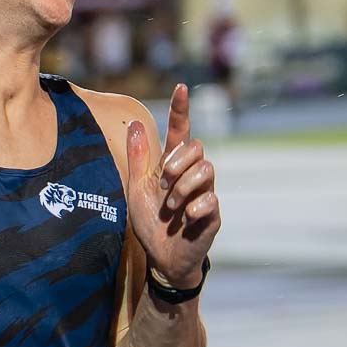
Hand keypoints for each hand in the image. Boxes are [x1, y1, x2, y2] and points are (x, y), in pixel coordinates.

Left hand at [126, 84, 220, 288]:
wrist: (162, 258)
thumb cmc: (151, 223)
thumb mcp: (136, 189)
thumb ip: (138, 159)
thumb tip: (133, 124)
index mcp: (173, 166)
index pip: (180, 131)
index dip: (180, 109)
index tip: (180, 87)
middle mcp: (192, 174)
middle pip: (198, 147)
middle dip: (178, 162)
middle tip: (164, 184)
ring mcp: (205, 192)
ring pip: (207, 168)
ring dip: (184, 187)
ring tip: (172, 207)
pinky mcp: (213, 212)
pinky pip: (212, 197)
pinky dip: (195, 207)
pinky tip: (186, 219)